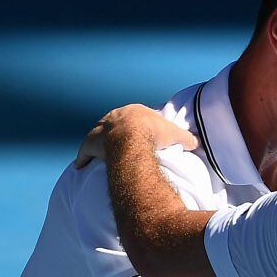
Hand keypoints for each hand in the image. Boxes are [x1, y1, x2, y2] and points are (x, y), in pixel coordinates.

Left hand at [74, 103, 198, 168]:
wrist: (134, 139)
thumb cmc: (156, 135)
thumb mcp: (177, 135)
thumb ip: (187, 138)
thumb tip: (196, 143)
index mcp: (134, 111)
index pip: (135, 117)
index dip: (138, 126)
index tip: (141, 134)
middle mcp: (114, 116)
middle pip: (114, 123)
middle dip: (116, 132)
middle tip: (120, 144)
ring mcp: (100, 129)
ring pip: (97, 135)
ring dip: (97, 143)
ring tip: (100, 152)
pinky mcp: (91, 143)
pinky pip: (85, 150)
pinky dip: (83, 157)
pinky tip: (80, 165)